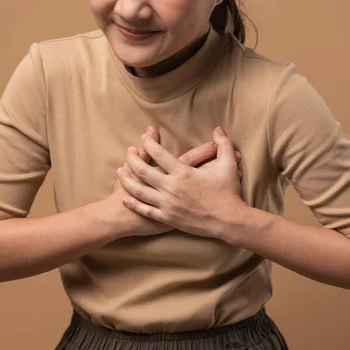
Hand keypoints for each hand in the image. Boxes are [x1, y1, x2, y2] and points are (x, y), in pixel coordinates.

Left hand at [119, 126, 244, 238]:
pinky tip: (125, 197)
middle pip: (143, 170)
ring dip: (127, 180)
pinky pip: (145, 210)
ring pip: (139, 191)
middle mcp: (171, 187)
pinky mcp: (167, 218)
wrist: (228, 221)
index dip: (148, 143)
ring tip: (120, 171)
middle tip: (128, 151)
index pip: (159, 153)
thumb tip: (218, 128)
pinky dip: (133, 203)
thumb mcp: (228, 165)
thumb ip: (223, 144)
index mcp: (183, 172)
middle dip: (132, 158)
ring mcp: (167, 204)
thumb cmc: (228, 192)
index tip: (143, 138)